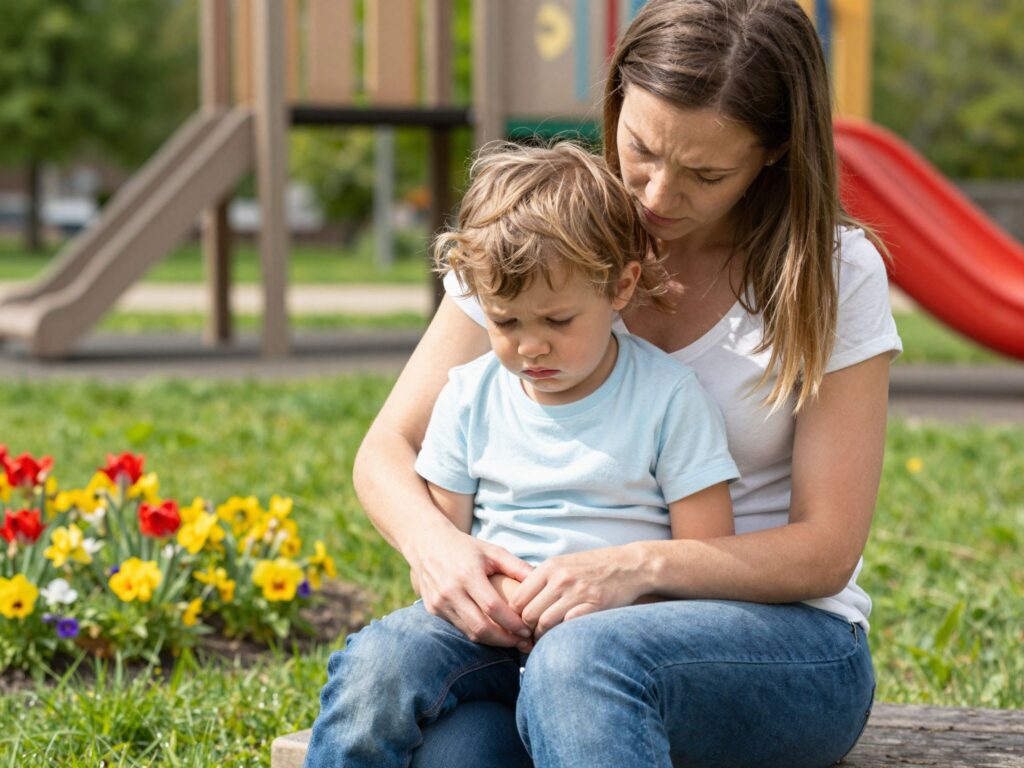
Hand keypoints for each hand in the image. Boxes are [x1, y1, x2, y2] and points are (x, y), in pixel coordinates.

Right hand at [407, 526, 534, 647]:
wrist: (427, 543)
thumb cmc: (466, 547)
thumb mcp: (493, 551)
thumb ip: (517, 567)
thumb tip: (541, 581)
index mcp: (467, 575)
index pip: (493, 608)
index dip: (512, 623)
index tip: (528, 630)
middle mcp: (451, 591)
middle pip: (481, 627)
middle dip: (505, 640)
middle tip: (524, 643)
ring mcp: (439, 602)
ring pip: (469, 633)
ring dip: (493, 641)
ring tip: (513, 641)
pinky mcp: (433, 609)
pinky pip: (459, 628)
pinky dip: (477, 634)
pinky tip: (493, 634)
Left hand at [509, 546, 647, 639]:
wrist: (630, 565)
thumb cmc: (595, 566)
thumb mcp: (565, 563)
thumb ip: (543, 579)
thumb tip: (519, 601)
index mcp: (550, 567)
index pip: (518, 598)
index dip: (515, 616)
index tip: (520, 625)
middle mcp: (560, 579)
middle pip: (528, 613)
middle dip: (526, 630)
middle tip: (529, 639)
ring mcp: (577, 593)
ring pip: (545, 623)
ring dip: (541, 637)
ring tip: (543, 643)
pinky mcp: (594, 606)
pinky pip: (568, 626)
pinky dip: (561, 635)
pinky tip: (562, 639)